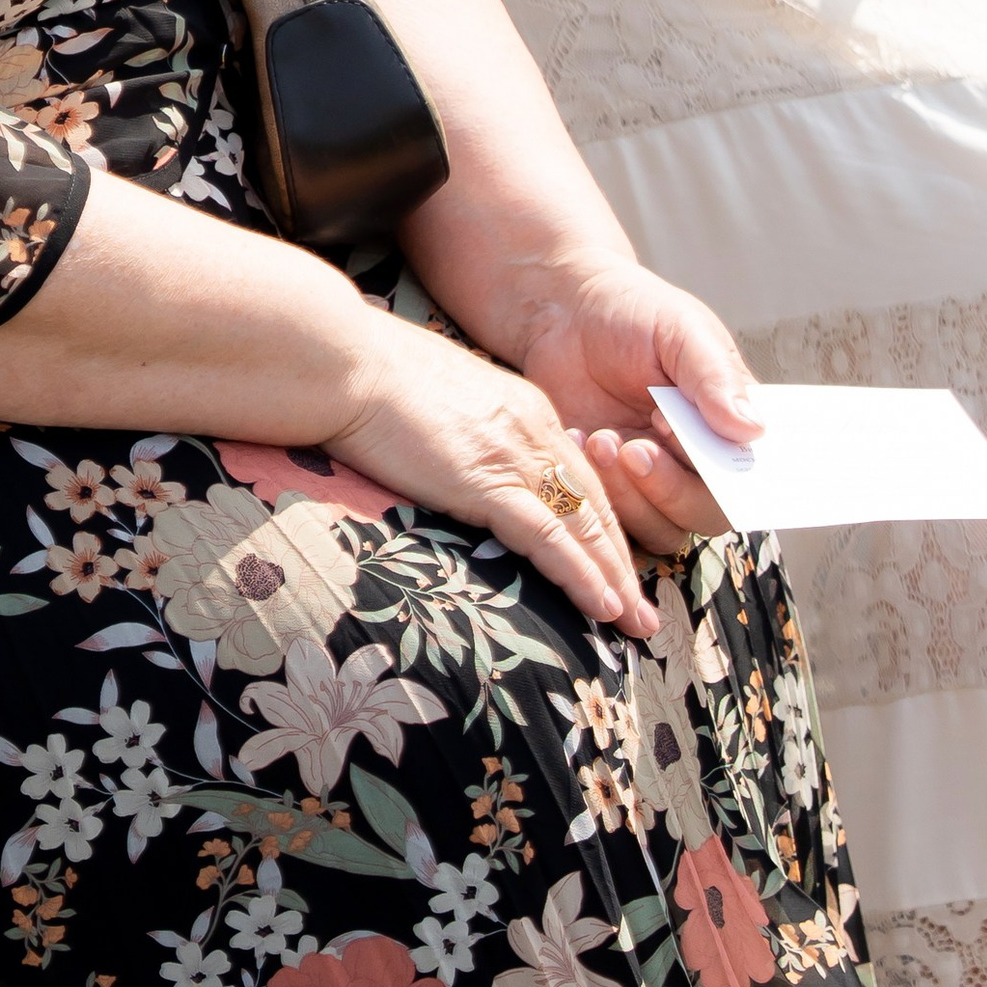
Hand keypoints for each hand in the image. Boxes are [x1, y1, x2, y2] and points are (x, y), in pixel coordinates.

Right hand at [323, 302, 658, 633]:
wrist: (343, 360)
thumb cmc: (367, 375)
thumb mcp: (433, 398)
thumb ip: (460, 428)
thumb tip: (451, 457)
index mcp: (522, 406)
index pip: (578, 474)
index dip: (601, 522)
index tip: (613, 560)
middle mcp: (532, 428)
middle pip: (595, 503)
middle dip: (622, 560)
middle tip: (643, 609)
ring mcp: (513, 455)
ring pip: (584, 526)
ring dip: (616, 580)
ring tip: (638, 626)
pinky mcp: (488, 483)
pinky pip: (550, 539)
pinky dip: (583, 577)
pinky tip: (605, 608)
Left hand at [507, 257, 759, 556]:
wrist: (563, 309)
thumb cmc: (632, 313)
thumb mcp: (681, 331)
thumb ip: (715, 378)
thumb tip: (753, 430)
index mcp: (730, 426)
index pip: (752, 478)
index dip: (727, 475)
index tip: (682, 435)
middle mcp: (698, 461)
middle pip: (708, 513)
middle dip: (671, 488)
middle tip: (635, 447)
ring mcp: (653, 478)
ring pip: (662, 527)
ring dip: (631, 494)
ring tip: (601, 438)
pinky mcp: (610, 486)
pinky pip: (614, 519)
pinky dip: (598, 489)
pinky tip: (578, 438)